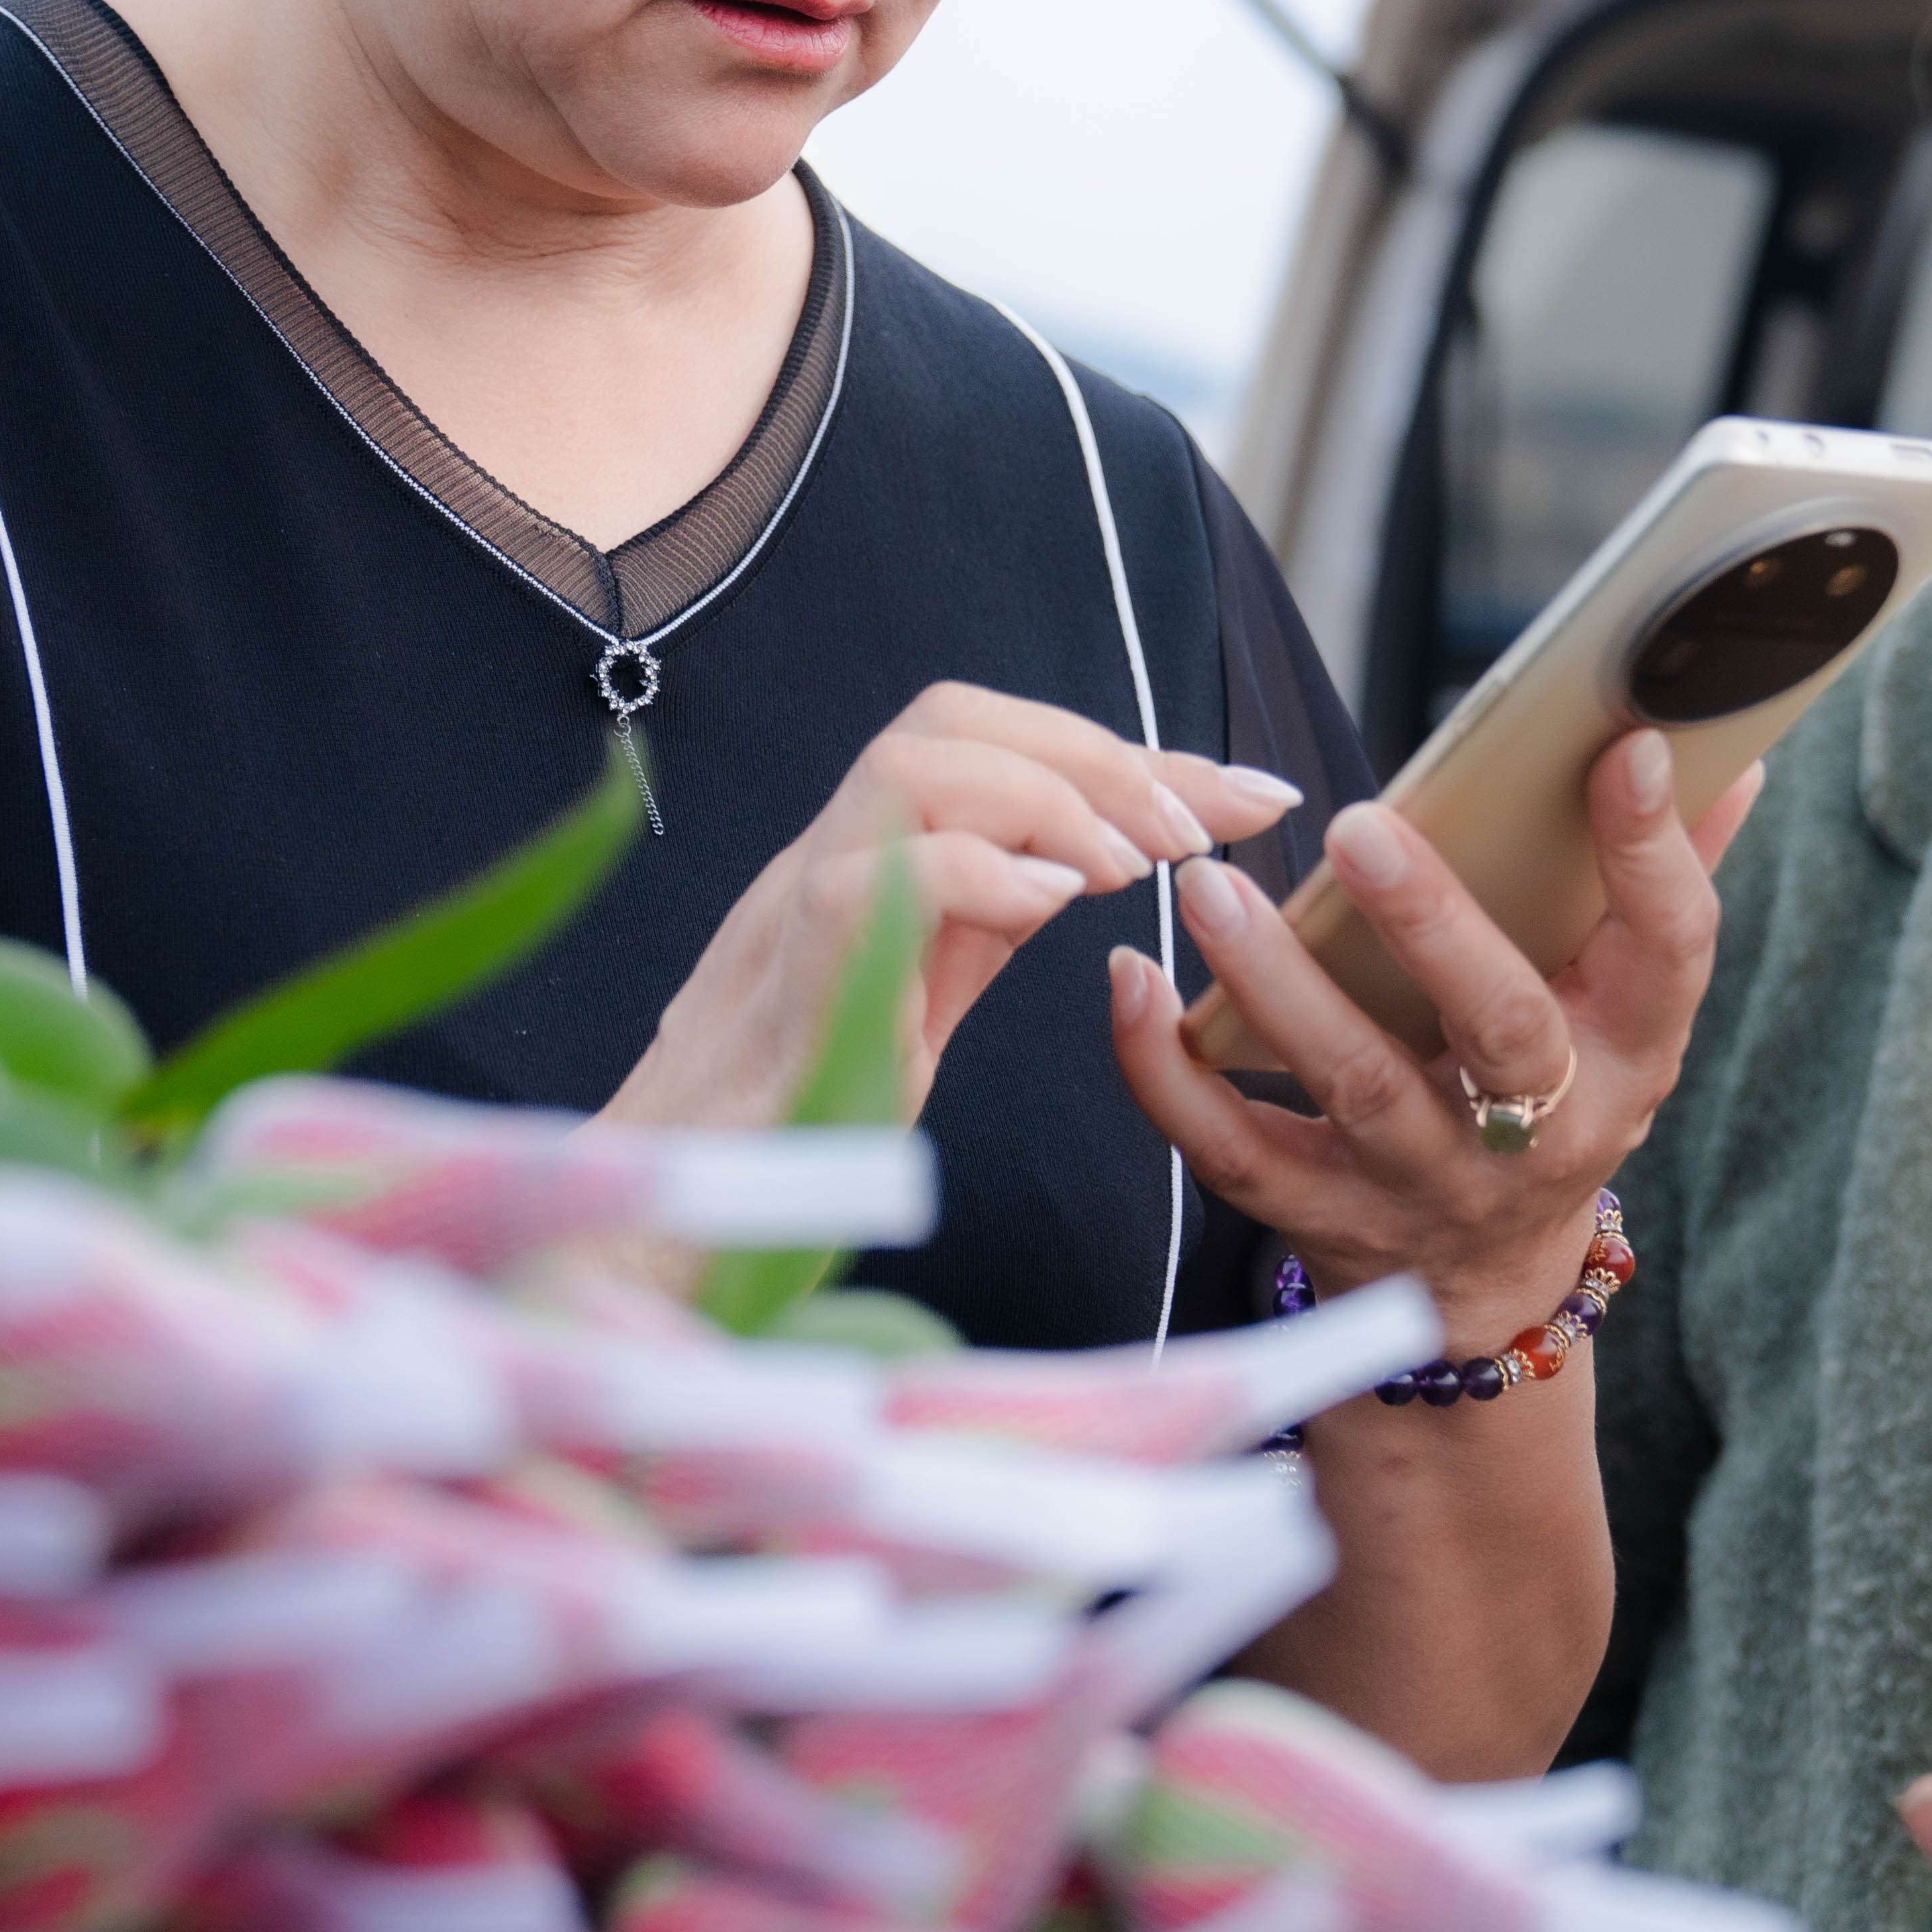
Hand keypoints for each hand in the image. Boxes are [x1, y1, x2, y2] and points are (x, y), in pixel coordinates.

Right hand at [610, 683, 1302, 1133]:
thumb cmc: (797, 1113)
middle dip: (1098, 753)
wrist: (677, 1216)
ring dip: (1046, 795)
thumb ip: (985, 913)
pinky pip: (876, 872)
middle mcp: (832, 852)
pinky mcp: (789, 969)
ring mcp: (799, 898)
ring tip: (1130, 867)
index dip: (1135, 754)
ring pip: (912, 763)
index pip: (1002, 743)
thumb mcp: (918, 987)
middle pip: (954, 716)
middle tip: (1200, 828)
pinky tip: (1052, 906)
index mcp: (872, 851)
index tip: (1254, 793)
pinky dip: (978, 869)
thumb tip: (1090, 857)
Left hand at [1108, 730, 1747, 1357]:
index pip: (1669, 949)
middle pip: (1500, 1029)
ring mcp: (1423, 1181)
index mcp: (1630, 1054)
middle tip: (1358, 824)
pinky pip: (1231, 1148)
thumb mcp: (1627, 1013)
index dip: (1653, 854)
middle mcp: (1539, 1129)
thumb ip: (1665, 884)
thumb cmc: (1554, 1095)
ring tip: (1209, 886)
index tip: (1620, 748)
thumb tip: (1729, 754)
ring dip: (1276, 980)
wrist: (1481, 1287)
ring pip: (1352, 1083)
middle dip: (1433, 927)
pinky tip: (1127, 981)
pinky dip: (1166, 1070)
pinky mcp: (1318, 1215)